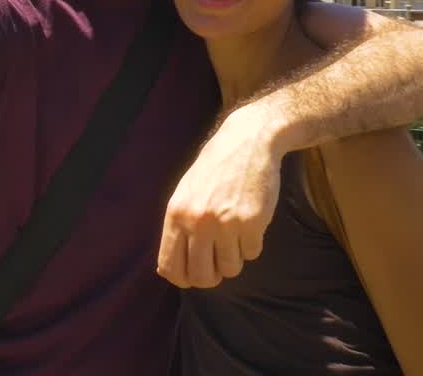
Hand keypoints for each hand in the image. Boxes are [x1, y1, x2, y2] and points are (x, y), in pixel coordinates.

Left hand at [156, 103, 285, 287]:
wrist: (246, 142)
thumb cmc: (213, 171)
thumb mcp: (184, 195)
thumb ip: (177, 230)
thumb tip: (170, 270)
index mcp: (175, 215)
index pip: (170, 267)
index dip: (183, 279)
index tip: (193, 276)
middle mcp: (197, 222)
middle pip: (201, 277)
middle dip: (211, 277)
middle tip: (218, 265)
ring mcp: (226, 224)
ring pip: (230, 269)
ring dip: (234, 259)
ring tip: (234, 235)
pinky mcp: (252, 222)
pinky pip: (252, 254)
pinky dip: (252, 245)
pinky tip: (250, 223)